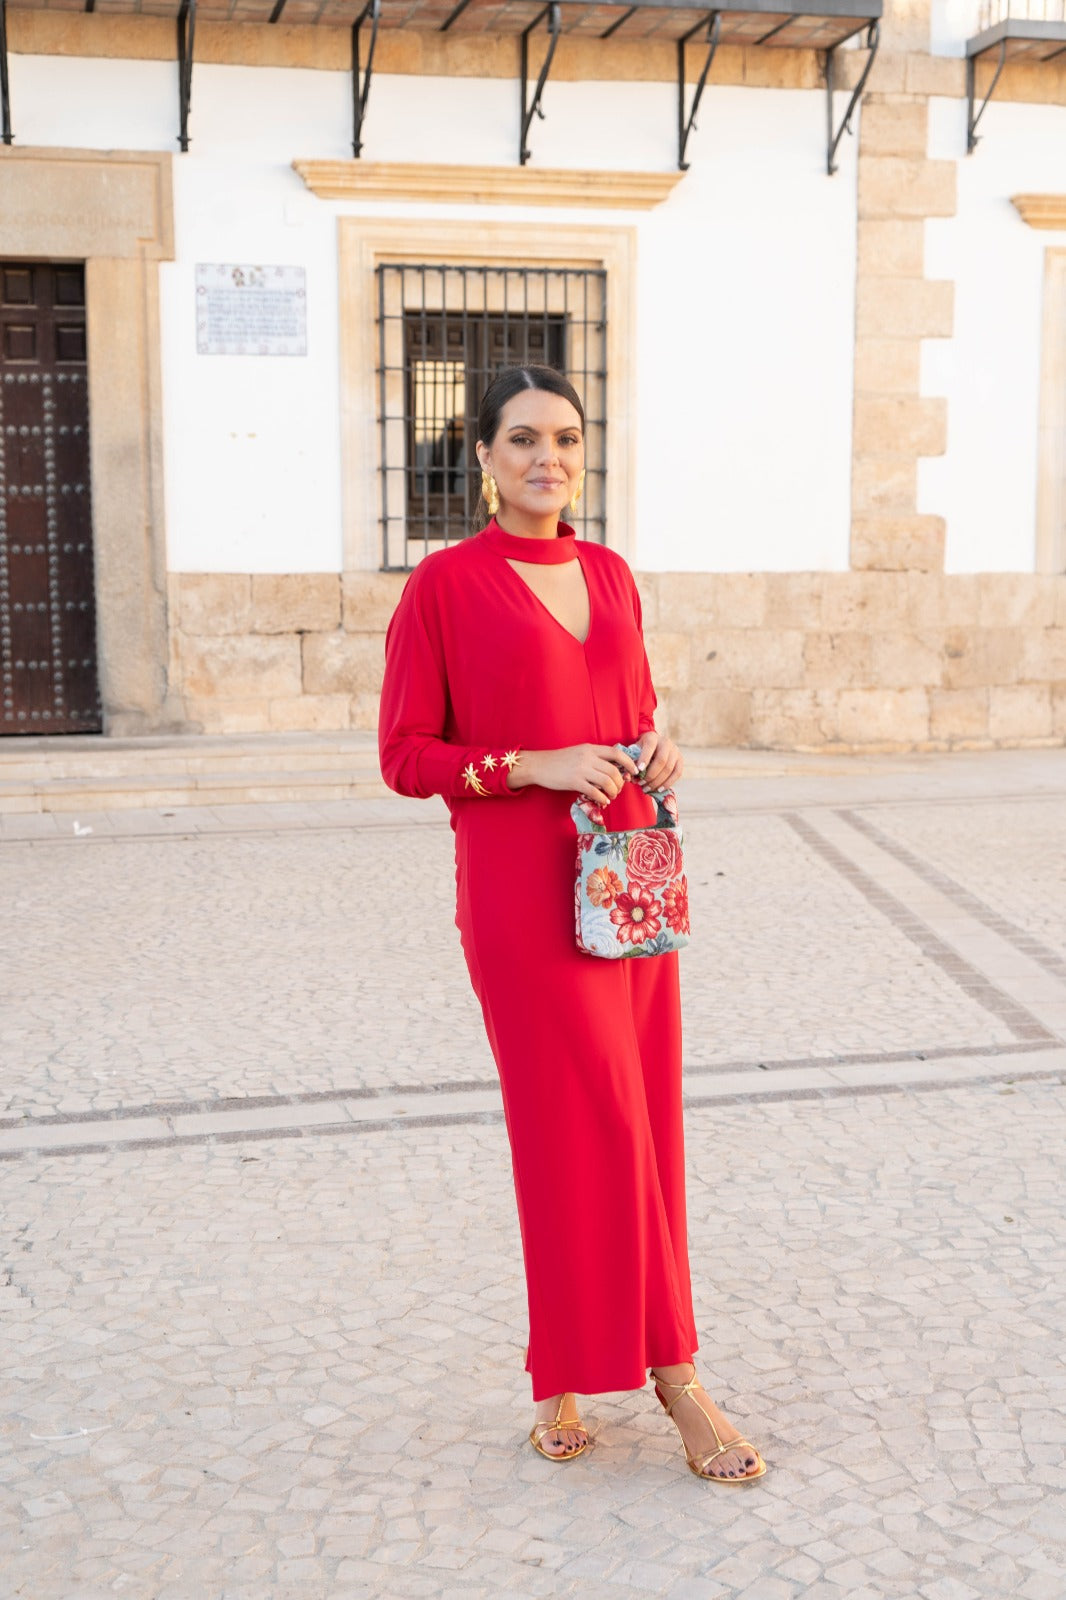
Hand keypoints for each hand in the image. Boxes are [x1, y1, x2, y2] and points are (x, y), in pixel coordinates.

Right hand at [508, 743, 639, 804]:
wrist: (539, 765)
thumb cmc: (559, 760)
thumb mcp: (579, 753)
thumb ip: (595, 758)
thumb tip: (613, 768)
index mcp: (590, 749)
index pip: (616, 752)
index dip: (629, 762)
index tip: (634, 771)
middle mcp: (588, 757)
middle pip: (614, 770)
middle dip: (620, 782)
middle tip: (619, 789)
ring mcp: (581, 770)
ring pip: (607, 781)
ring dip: (613, 791)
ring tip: (612, 796)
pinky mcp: (574, 782)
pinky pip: (595, 791)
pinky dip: (602, 798)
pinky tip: (603, 801)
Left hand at [635, 730, 682, 792]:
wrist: (652, 746)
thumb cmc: (640, 751)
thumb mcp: (633, 752)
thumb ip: (630, 763)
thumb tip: (628, 777)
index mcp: (652, 737)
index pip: (650, 747)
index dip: (645, 759)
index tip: (638, 770)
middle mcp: (666, 742)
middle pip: (661, 760)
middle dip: (650, 775)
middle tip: (641, 784)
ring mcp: (675, 751)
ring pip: (669, 768)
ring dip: (657, 781)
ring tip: (647, 789)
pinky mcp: (680, 760)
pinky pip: (677, 773)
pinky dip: (668, 783)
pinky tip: (659, 789)